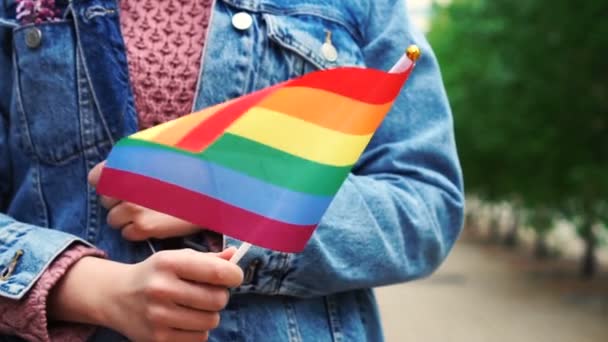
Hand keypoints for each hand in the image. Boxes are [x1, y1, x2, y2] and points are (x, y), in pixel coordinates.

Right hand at [49, 248, 243, 341]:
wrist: (116, 296)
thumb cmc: (155, 274)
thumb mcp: (177, 257)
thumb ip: (208, 259)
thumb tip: (235, 256)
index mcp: (169, 263)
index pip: (217, 272)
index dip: (234, 275)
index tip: (233, 277)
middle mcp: (161, 289)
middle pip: (218, 299)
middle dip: (220, 296)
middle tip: (208, 293)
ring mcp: (158, 316)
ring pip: (211, 321)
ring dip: (209, 314)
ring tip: (194, 307)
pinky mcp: (157, 339)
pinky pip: (199, 338)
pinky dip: (198, 330)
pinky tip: (185, 320)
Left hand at [88, 162, 199, 239]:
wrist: (215, 187)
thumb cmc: (191, 167)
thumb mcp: (160, 152)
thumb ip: (135, 160)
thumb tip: (117, 171)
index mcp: (125, 163)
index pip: (97, 178)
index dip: (109, 185)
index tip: (122, 188)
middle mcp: (124, 184)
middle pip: (106, 201)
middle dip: (120, 202)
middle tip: (143, 200)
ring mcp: (132, 207)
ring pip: (114, 220)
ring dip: (128, 219)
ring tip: (151, 212)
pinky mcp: (144, 227)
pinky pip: (127, 234)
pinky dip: (138, 231)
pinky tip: (156, 223)